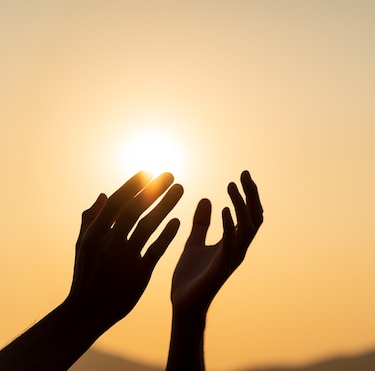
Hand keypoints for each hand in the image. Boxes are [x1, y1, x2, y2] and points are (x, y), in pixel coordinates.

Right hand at [68, 171, 183, 325]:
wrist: (86, 313)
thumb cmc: (86, 275)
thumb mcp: (83, 247)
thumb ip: (91, 220)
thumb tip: (103, 194)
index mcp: (94, 234)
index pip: (116, 203)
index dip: (132, 186)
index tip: (147, 172)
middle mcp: (109, 244)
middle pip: (135, 210)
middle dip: (153, 190)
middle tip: (170, 174)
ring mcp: (124, 259)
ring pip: (148, 226)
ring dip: (166, 205)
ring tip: (180, 189)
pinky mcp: (139, 275)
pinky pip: (156, 250)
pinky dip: (167, 234)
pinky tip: (178, 221)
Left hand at [171, 171, 262, 317]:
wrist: (183, 305)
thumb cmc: (190, 277)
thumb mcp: (193, 242)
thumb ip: (201, 223)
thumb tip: (206, 198)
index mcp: (233, 242)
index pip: (249, 214)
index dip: (248, 194)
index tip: (241, 174)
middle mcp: (238, 248)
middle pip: (255, 217)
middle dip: (251, 194)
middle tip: (244, 173)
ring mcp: (232, 257)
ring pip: (248, 227)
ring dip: (242, 205)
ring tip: (232, 186)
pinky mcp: (221, 267)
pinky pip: (231, 243)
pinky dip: (230, 225)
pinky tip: (225, 209)